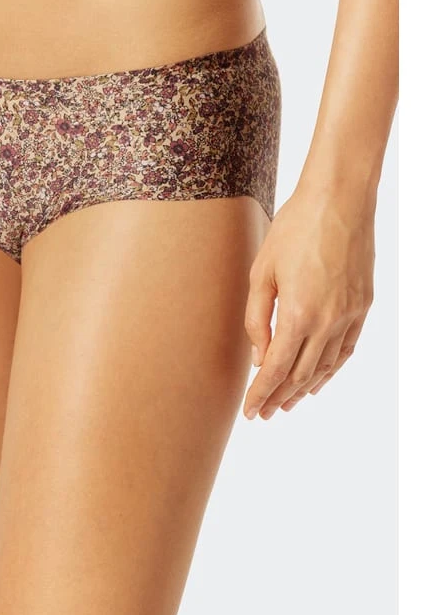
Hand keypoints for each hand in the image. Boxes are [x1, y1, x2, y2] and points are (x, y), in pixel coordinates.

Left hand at [243, 182, 374, 419]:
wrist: (339, 201)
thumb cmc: (294, 230)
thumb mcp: (261, 272)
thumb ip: (258, 318)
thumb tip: (259, 356)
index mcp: (299, 314)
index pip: (275, 370)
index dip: (261, 394)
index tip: (250, 411)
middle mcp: (328, 322)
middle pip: (300, 375)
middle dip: (279, 397)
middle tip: (264, 413)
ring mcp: (350, 315)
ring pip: (325, 366)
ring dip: (303, 389)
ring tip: (286, 403)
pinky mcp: (363, 306)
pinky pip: (346, 350)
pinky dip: (330, 369)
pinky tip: (317, 380)